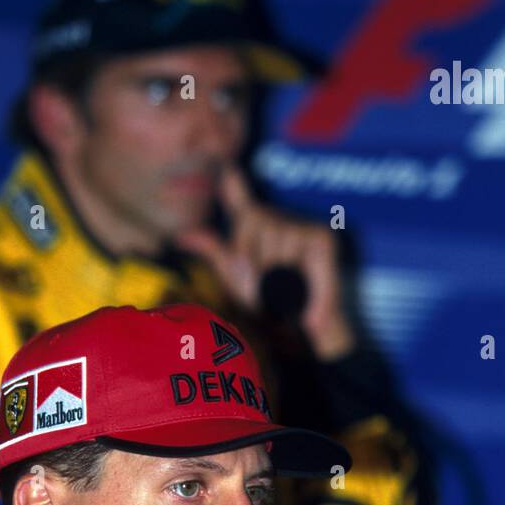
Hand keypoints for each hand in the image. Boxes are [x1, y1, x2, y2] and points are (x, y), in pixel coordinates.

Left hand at [175, 165, 354, 359]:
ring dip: (273, 268)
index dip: (235, 187)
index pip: (242, 206)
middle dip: (251, 255)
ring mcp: (303, 228)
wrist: (300, 335)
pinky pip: (297, 242)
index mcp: (257, 233)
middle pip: (252, 221)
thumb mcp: (237, 280)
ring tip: (283, 290)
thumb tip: (182, 235)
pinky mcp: (322, 239)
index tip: (227, 168)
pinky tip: (300, 295)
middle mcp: (279, 224)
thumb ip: (215, 252)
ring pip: (273, 233)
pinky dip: (296, 272)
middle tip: (264, 287)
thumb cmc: (268, 307)